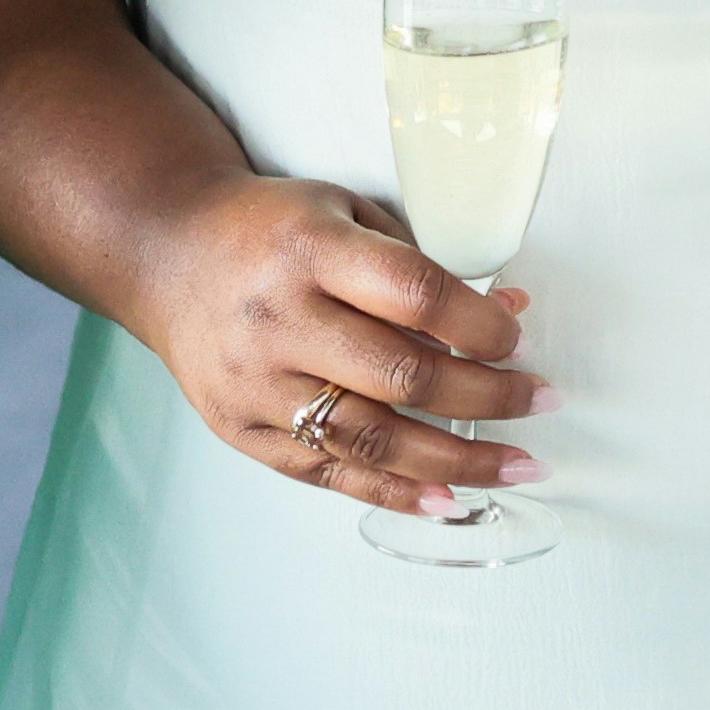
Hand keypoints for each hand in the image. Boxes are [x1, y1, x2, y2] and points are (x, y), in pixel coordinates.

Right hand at [119, 171, 544, 523]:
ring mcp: (257, 383)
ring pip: (374, 440)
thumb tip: (509, 313)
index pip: (416, 295)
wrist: (168, 254)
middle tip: (541, 402)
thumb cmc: (269, 230)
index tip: (519, 338)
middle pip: (404, 376)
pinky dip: (396, 492)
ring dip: (459, 461)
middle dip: (489, 397)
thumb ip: (419, 263)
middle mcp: (279, 320)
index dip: (481, 324)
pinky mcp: (242, 429)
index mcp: (309, 250)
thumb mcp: (344, 212)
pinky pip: (330, 474)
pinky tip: (448, 497)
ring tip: (518, 466)